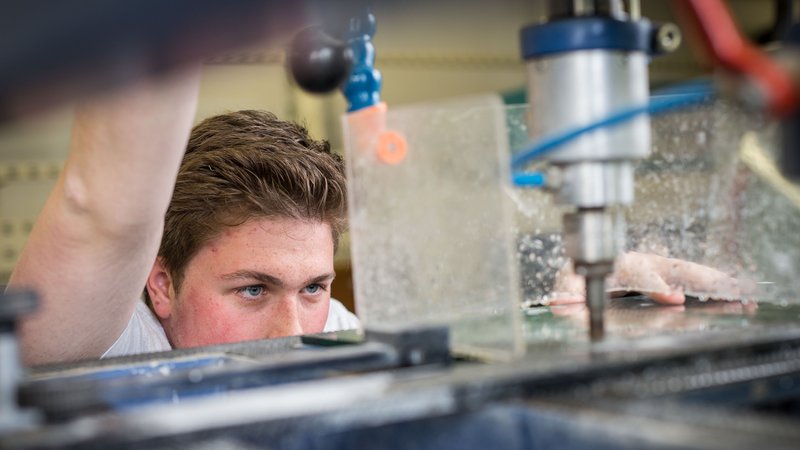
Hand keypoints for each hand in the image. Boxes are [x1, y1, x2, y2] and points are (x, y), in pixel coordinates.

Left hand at [550, 252, 753, 305]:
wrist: (582, 268)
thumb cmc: (578, 277)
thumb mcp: (568, 286)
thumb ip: (567, 294)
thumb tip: (564, 302)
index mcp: (621, 263)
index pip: (643, 272)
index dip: (659, 284)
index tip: (675, 298)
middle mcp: (644, 261)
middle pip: (678, 267)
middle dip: (703, 278)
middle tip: (728, 290)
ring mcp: (659, 267)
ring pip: (691, 272)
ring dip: (718, 282)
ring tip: (744, 293)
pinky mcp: (668, 276)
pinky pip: (694, 280)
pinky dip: (716, 287)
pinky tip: (737, 295)